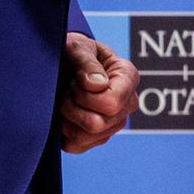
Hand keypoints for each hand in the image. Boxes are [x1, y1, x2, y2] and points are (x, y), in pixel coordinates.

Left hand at [56, 32, 139, 153]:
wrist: (66, 63)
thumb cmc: (74, 52)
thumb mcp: (77, 47)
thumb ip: (86, 62)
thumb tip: (98, 85)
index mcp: (129, 77)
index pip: (112, 104)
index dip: (86, 96)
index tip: (77, 81)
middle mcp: (127, 103)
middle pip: (98, 124)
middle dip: (72, 106)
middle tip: (69, 89)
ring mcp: (114, 123)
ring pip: (85, 137)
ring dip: (67, 118)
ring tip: (67, 99)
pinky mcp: (98, 138)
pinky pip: (77, 145)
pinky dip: (64, 131)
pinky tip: (66, 113)